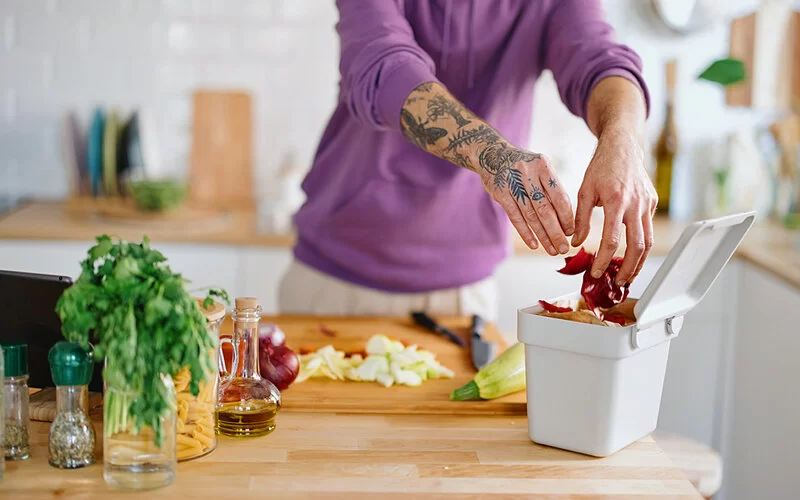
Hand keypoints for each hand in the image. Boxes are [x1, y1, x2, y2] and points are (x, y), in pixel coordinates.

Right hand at [479, 144, 574, 255]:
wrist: (492, 154)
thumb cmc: (524, 166)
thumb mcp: (540, 167)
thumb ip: (551, 188)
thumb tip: (566, 219)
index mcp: (543, 166)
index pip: (559, 196)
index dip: (566, 217)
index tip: (571, 232)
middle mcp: (528, 174)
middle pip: (545, 209)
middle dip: (556, 232)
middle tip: (564, 248)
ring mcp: (512, 184)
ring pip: (530, 216)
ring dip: (542, 236)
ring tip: (552, 250)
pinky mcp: (500, 194)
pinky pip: (515, 217)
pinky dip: (525, 232)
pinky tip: (534, 244)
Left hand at [572, 127, 656, 283]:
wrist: (623, 147)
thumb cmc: (601, 167)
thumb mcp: (584, 191)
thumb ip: (580, 219)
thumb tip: (575, 243)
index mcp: (616, 201)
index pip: (612, 240)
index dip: (604, 260)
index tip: (596, 272)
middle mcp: (635, 204)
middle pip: (637, 246)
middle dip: (628, 269)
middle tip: (618, 282)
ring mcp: (647, 204)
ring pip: (649, 241)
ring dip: (640, 262)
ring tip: (628, 276)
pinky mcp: (652, 203)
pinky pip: (649, 228)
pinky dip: (643, 245)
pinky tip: (633, 255)